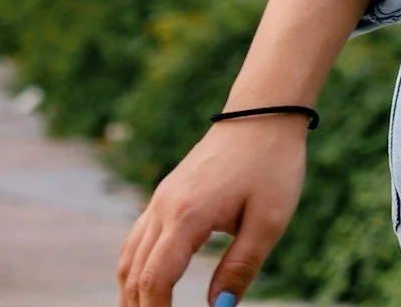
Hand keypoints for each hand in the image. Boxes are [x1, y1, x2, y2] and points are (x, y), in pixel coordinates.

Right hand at [117, 118, 306, 306]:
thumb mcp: (267, 222)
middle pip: (134, 274)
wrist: (265, 112)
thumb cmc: (272, 165)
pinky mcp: (167, 193)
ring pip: (129, 257)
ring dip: (132, 293)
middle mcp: (164, 207)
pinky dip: (134, 269)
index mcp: (187, 216)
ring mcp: (162, 198)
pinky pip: (137, 238)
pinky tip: (146, 285)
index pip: (155, 281)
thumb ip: (239, 269)